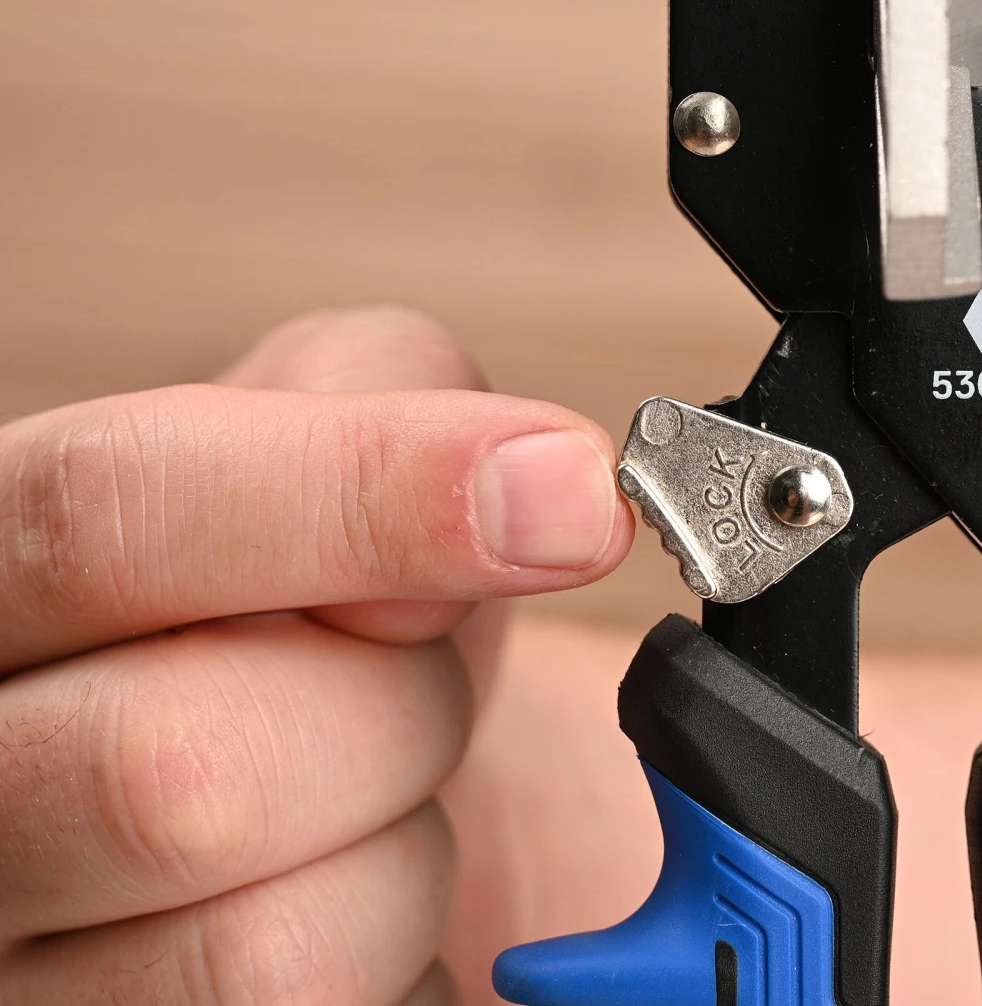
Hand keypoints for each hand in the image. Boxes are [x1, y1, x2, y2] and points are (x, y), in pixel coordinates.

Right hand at [0, 307, 632, 1004]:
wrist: (344, 779)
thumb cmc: (334, 608)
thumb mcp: (348, 441)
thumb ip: (401, 398)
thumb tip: (535, 489)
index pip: (102, 515)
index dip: (358, 499)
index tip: (562, 502)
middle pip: (183, 769)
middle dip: (393, 713)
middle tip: (411, 684)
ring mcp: (24, 975)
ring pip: (273, 954)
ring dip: (401, 858)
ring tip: (369, 803)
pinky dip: (408, 964)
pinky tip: (355, 901)